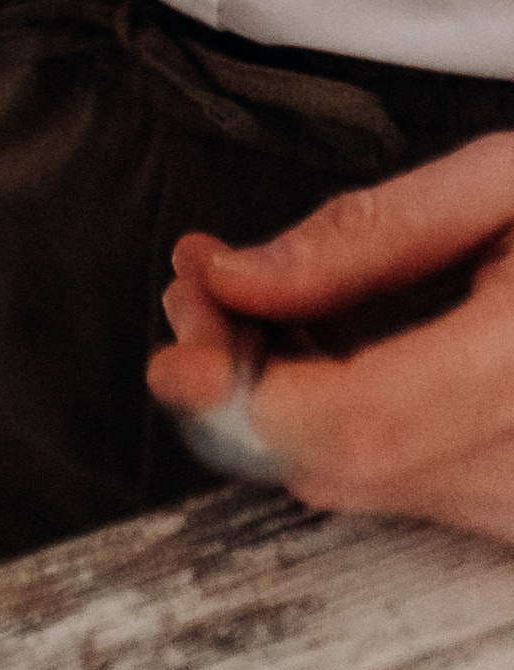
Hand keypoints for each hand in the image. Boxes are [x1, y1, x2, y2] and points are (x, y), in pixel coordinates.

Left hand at [149, 138, 513, 535]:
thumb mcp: (511, 182)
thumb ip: (370, 234)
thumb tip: (237, 278)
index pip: (343, 426)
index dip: (237, 381)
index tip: (189, 304)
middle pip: (334, 466)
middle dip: (238, 374)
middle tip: (207, 284)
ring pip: (364, 485)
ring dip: (285, 400)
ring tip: (263, 303)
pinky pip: (414, 487)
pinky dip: (347, 424)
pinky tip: (332, 350)